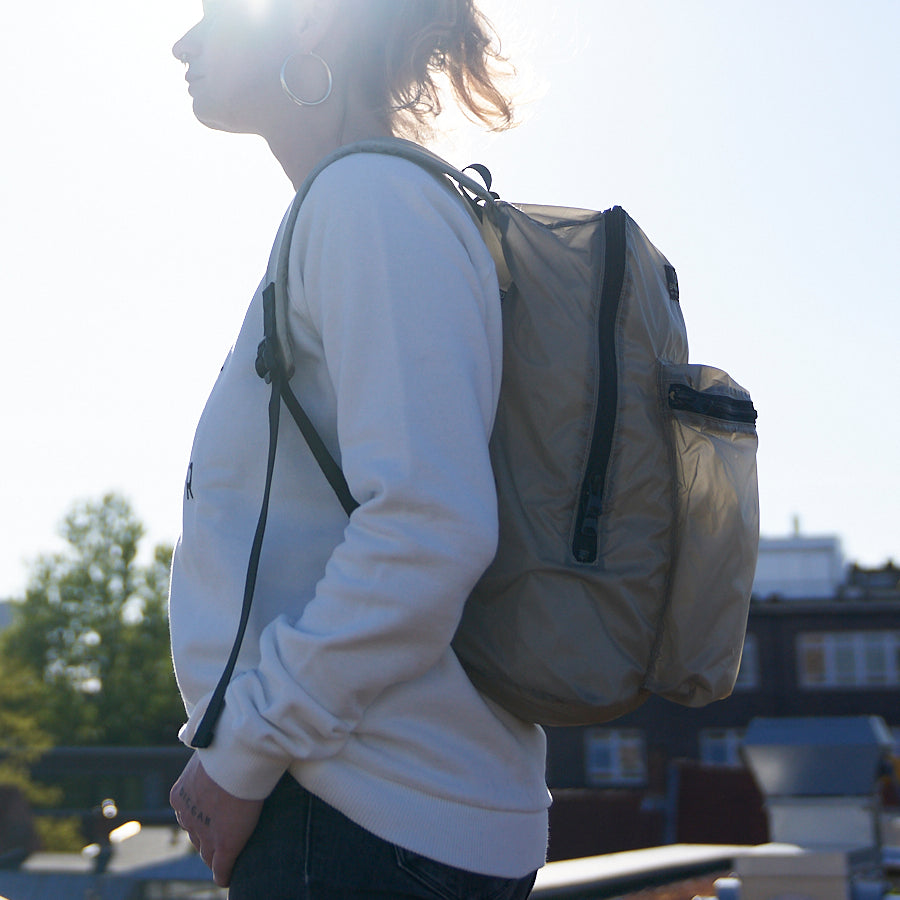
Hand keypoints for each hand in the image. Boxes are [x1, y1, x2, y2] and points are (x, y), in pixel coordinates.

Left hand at [170, 753, 264, 886]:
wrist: (239, 752)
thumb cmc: (228, 744)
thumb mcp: (209, 749)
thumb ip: (209, 760)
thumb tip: (213, 746)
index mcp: (180, 795)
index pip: (189, 816)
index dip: (204, 818)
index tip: (215, 816)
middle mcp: (187, 816)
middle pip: (196, 836)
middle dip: (207, 836)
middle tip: (223, 833)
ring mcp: (205, 832)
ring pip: (207, 852)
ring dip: (216, 852)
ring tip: (229, 854)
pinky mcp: (225, 844)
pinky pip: (222, 868)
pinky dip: (225, 873)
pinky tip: (228, 877)